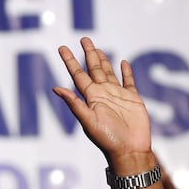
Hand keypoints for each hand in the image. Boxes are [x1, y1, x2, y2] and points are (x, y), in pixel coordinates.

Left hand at [53, 37, 150, 161]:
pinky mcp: (133, 99)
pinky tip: (123, 63)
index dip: (70, 61)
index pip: (78, 75)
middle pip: (94, 69)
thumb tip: (55, 88)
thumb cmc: (107, 139)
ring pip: (109, 73)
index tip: (62, 47)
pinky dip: (126, 72)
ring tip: (98, 49)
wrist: (130, 150)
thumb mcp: (88, 120)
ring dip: (104, 60)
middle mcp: (103, 94)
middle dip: (89, 54)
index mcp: (91, 97)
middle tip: (84, 39)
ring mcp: (118, 95)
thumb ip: (74, 103)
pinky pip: (129, 82)